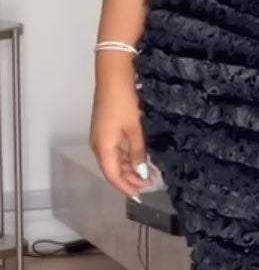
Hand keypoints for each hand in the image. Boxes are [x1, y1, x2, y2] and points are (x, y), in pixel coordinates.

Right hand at [90, 62, 149, 198]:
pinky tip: (140, 157)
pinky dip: (127, 157)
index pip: (112, 175)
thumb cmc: (123, 101)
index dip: (126, 187)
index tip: (141, 194)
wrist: (113, 75)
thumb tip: (141, 174)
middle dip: (130, 179)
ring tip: (148, 173)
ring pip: (114, 160)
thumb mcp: (135, 129)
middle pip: (112, 169)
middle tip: (150, 184)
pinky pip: (115, 150)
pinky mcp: (106, 128)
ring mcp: (101, 136)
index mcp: (103, 147)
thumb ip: (138, 153)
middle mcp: (98, 144)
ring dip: (130, 168)